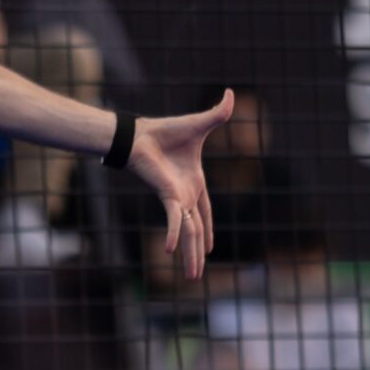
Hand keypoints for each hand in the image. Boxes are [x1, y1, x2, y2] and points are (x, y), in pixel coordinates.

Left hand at [129, 89, 234, 280]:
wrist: (139, 133)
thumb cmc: (164, 130)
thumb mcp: (199, 125)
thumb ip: (218, 113)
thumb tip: (230, 92)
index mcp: (194, 183)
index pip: (204, 212)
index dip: (207, 229)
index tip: (208, 248)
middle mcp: (186, 195)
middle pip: (197, 230)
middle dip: (198, 254)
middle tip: (197, 276)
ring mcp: (177, 198)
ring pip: (189, 231)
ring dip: (190, 254)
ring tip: (191, 278)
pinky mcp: (168, 196)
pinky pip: (175, 220)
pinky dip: (175, 235)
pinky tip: (171, 251)